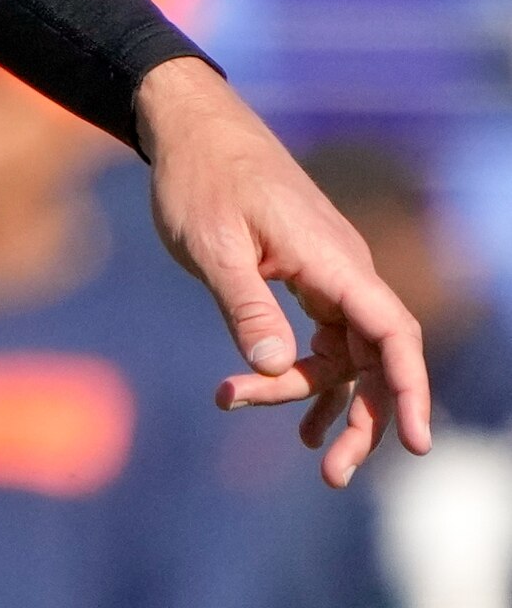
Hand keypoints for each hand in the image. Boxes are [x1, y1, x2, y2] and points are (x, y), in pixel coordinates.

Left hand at [134, 56, 432, 485]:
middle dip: (363, 419)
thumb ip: (245, 305)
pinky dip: (308, 376)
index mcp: (333, 261)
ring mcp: (329, 276)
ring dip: (324, 402)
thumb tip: (270, 367)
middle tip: (333, 477)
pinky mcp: (307, 279)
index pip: (392, 332)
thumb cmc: (200, 180)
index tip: (415, 440)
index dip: (409, 388)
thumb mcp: (211, 246)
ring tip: (305, 454)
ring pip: (346, 354)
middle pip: (373, 358)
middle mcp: (344, 272)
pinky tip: (294, 416)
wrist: (192, 130)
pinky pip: (324, 339)